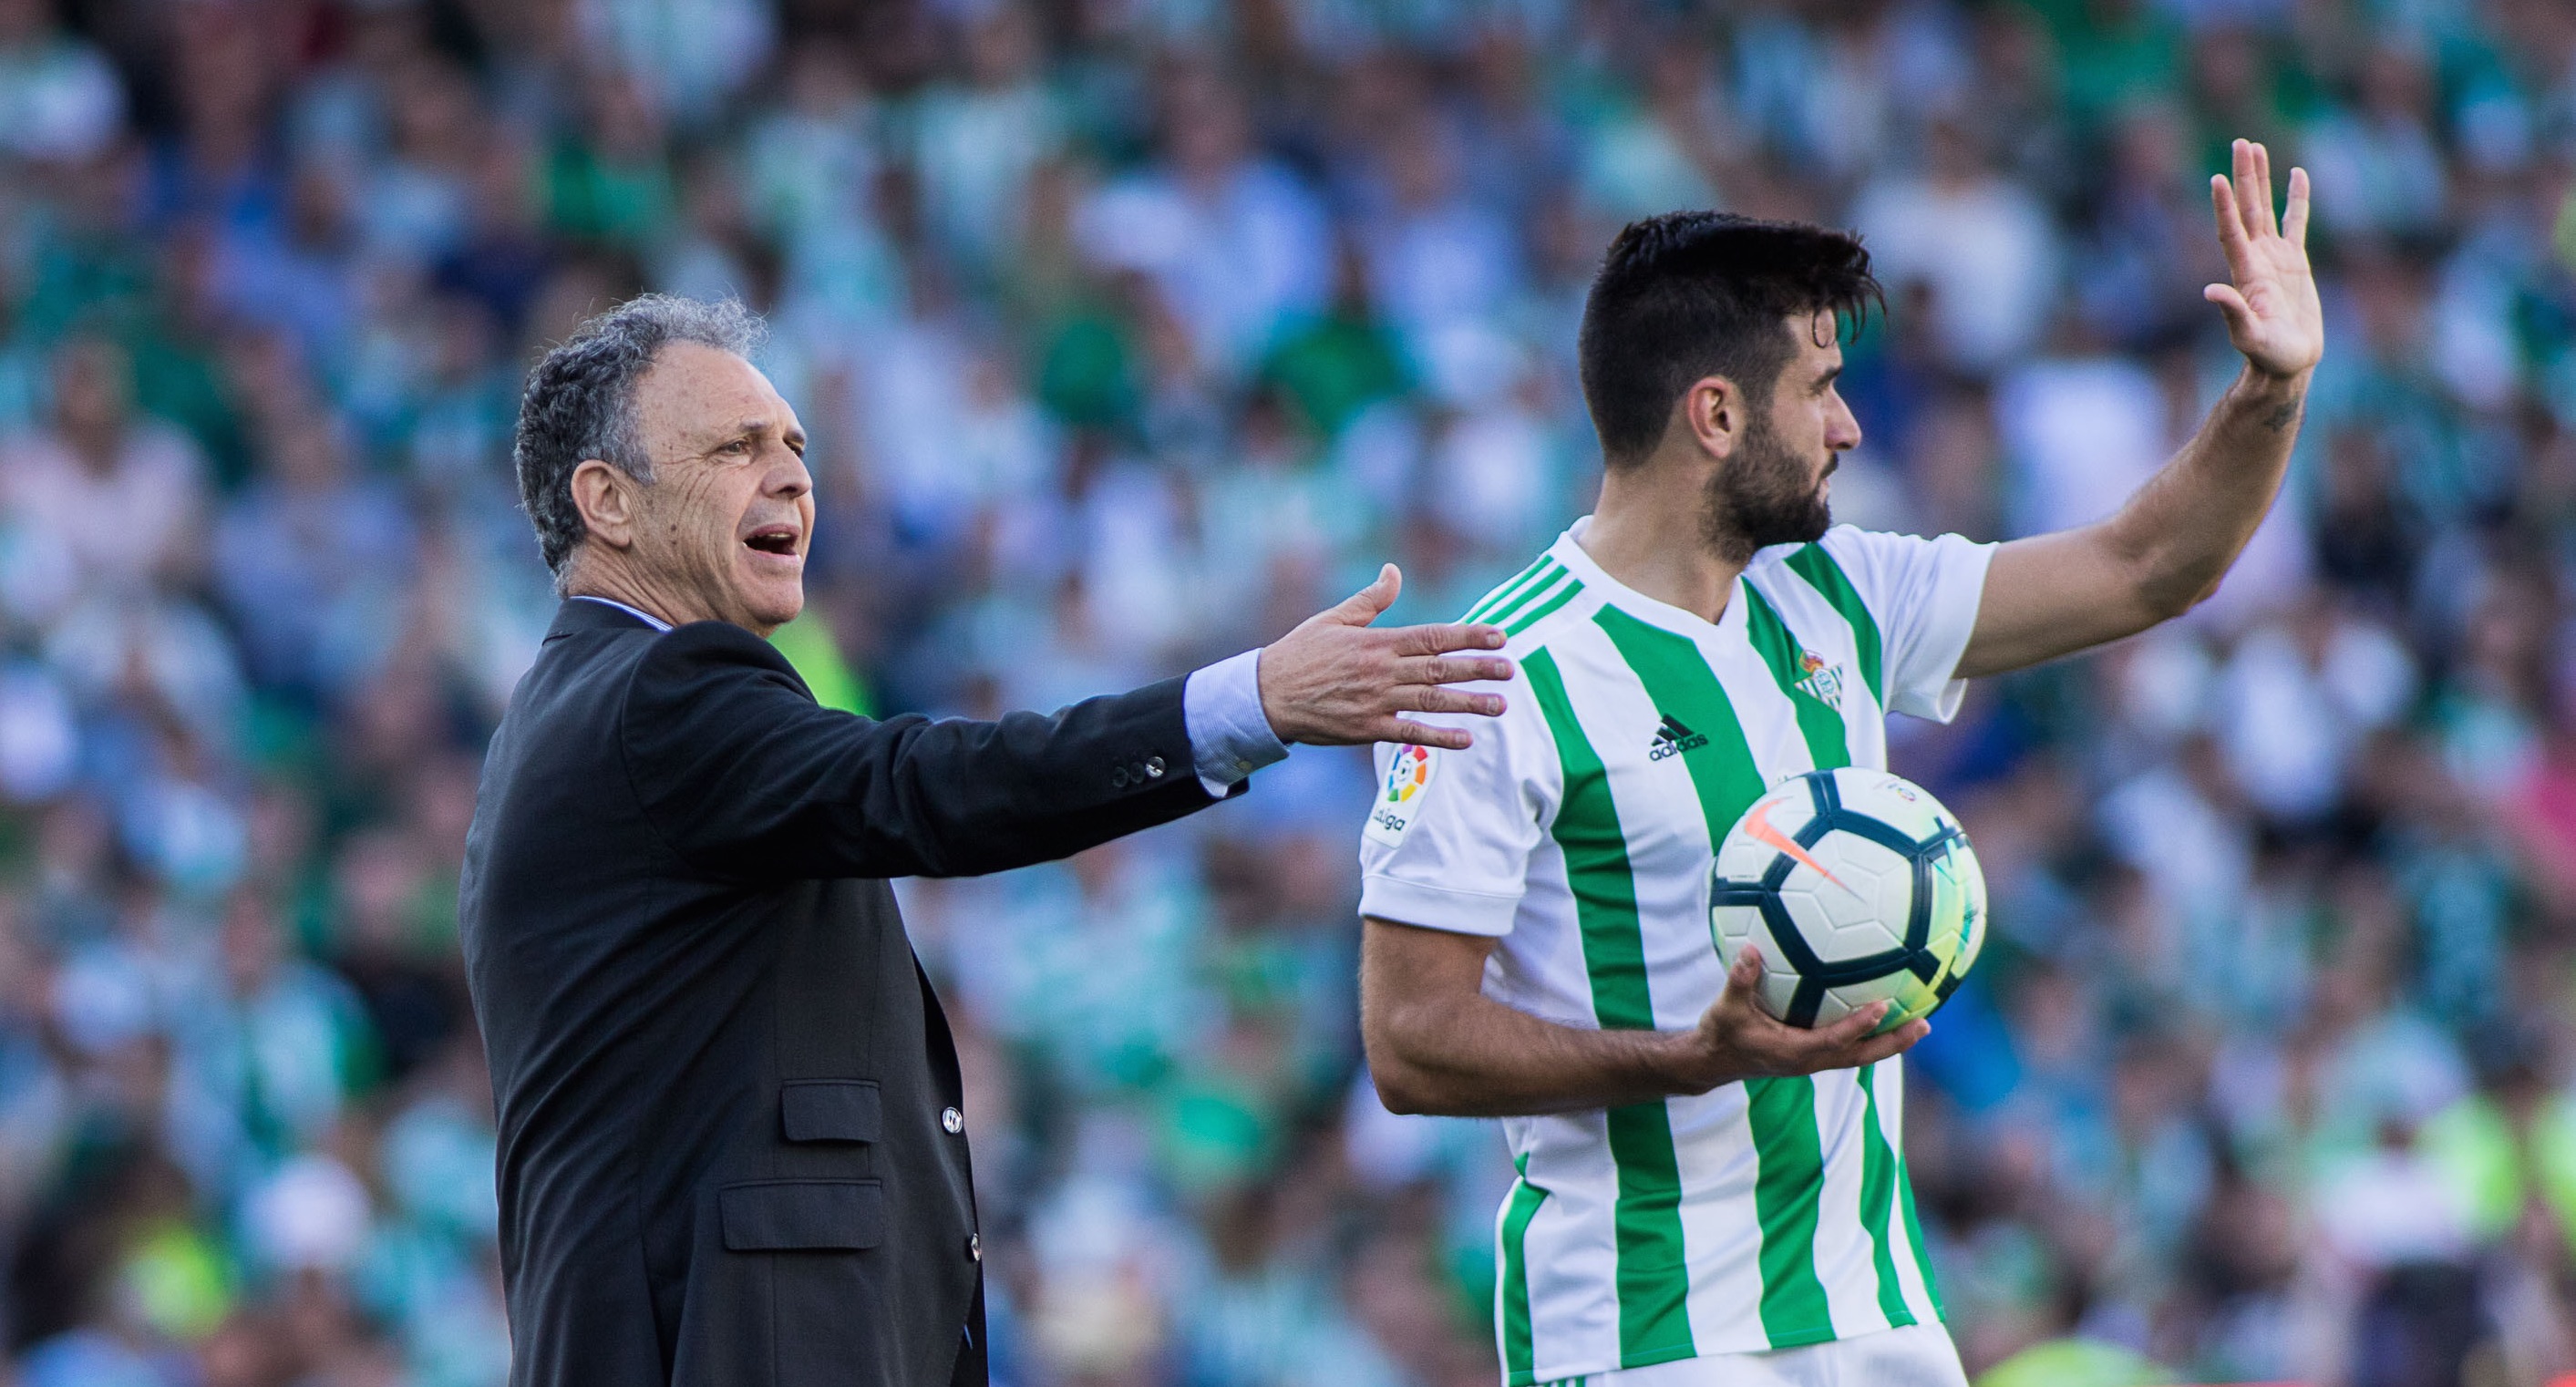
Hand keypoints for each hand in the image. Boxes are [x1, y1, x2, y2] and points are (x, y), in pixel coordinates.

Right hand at [1259, 564, 1513, 748]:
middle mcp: (1382, 671)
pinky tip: (1465, 740)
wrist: (1268, 695)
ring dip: (1469, 703)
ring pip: (1431, 700)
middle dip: (1479, 668)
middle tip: (1511, 669)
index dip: (1469, 636)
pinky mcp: (1367, 728)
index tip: (1499, 636)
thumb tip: (1394, 571)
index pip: (1433, 636)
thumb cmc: (1300, 653)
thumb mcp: (1334, 619)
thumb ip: (1370, 599)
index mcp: (1378, 642)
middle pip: (1441, 667)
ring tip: (1500, 705)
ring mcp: (1377, 701)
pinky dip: (1438, 737)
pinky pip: (1410, 734)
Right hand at [1664, 946, 1927, 1092]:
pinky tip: (1884, 1016)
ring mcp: (1814, 1061)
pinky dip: (1871, 1036)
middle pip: (1862, 1056)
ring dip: (1890, 1042)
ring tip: (1920, 1024)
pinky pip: (1850, 1047)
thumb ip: (1739, 980)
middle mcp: (1810, 1061)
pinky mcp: (1813, 1055)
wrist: (1714, 1061)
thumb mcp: (1725, 1007)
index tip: (1881, 1006)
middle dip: (1893, 1043)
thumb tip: (1751, 949)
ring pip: (1861, 1055)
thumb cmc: (1721, 1034)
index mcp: (1793, 1052)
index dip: (1858, 1025)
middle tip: (1923, 1025)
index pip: (1834, 1040)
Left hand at [2205, 138, 2322, 381]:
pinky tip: (2297, 173)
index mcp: (2245, 273)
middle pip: (2246, 209)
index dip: (2224, 206)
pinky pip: (2296, 222)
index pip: (2230, 231)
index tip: (2217, 177)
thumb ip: (2234, 315)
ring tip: (2255, 148)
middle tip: (2240, 144)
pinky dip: (2297, 198)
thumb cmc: (2268, 356)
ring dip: (2260, 179)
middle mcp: (2255, 259)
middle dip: (2243, 177)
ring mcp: (2274, 257)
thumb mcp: (2250, 337)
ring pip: (2265, 209)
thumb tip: (2210, 292)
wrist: (2287, 364)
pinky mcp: (2294, 261)